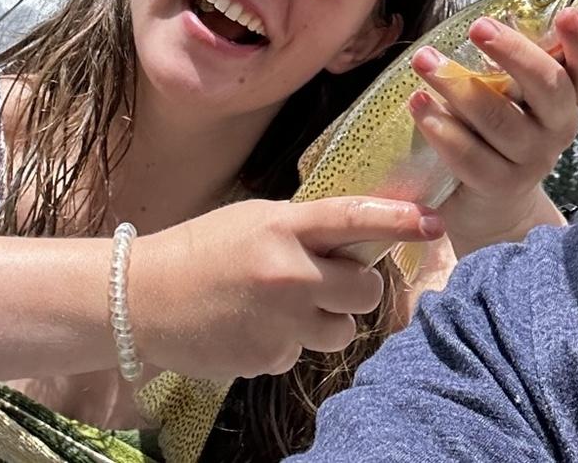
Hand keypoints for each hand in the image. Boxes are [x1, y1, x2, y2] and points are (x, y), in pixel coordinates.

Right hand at [128, 196, 442, 380]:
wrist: (142, 299)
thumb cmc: (203, 248)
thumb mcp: (257, 220)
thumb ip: (305, 228)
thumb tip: (357, 240)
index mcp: (284, 227)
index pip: (355, 218)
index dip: (400, 219)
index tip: (435, 221)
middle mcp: (289, 274)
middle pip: (366, 291)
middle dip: (359, 288)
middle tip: (334, 280)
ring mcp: (279, 322)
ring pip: (342, 330)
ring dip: (327, 320)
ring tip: (287, 304)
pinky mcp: (267, 359)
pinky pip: (302, 353)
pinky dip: (289, 342)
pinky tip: (255, 326)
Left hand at [408, 6, 577, 256]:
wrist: (492, 199)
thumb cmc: (499, 122)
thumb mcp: (514, 90)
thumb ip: (510, 59)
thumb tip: (483, 20)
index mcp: (569, 94)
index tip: (565, 14)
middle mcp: (559, 126)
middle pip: (548, 86)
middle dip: (513, 52)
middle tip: (477, 27)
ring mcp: (533, 159)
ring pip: (499, 118)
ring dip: (458, 86)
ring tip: (424, 59)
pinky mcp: (501, 185)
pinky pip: (470, 154)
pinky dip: (441, 127)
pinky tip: (418, 104)